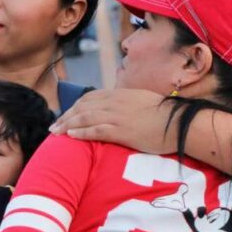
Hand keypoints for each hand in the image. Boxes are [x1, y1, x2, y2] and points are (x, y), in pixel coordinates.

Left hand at [49, 88, 177, 153]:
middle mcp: (115, 103)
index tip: (67, 114)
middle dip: (66, 116)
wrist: (177, 123)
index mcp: (120, 94)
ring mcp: (117, 116)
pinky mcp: (121, 130)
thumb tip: (119, 109)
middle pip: (83, 107)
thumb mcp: (142, 102)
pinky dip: (81, 132)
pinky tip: (71, 136)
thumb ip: (127, 103)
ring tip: (56, 133)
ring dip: (68, 125)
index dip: (75, 107)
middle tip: (54, 126)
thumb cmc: (164, 115)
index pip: (90, 98)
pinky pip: (96, 130)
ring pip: (85, 117)